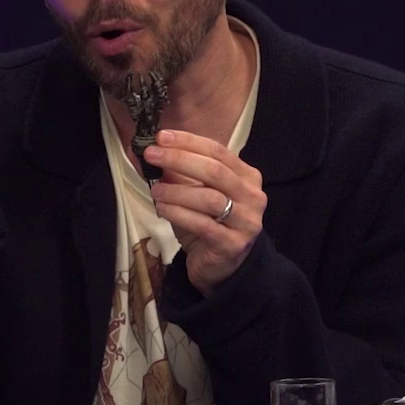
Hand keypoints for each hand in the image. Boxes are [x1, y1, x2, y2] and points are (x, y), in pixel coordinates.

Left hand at [145, 129, 266, 294]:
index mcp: (248, 177)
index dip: (189, 142)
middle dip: (179, 159)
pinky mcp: (233, 244)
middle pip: (215, 171)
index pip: (218, 151)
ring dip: (176, 191)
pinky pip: (202, 224)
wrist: (223, 267)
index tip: (161, 137)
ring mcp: (246, 222)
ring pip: (209, 198)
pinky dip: (178, 213)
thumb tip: (158, 151)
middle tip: (152, 155)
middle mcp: (253, 197)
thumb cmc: (209, 223)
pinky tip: (162, 209)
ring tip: (155, 190)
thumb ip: (184, 174)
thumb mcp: (198, 193)